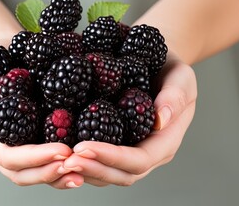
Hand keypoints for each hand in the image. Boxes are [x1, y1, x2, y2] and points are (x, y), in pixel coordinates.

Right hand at [0, 46, 83, 188]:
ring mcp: (20, 146)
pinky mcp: (36, 139)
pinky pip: (49, 160)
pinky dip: (66, 165)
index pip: (8, 156)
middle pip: (24, 173)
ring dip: (61, 176)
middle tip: (78, 164)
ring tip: (85, 172)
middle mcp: (1, 147)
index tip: (62, 150)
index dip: (34, 158)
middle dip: (51, 171)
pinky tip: (86, 163)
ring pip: (37, 173)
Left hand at [61, 52, 197, 185]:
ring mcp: (128, 152)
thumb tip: (160, 119)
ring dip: (82, 171)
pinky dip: (78, 162)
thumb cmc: (169, 68)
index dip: (111, 157)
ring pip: (105, 174)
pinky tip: (57, 154)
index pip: (138, 160)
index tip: (84, 146)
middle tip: (65, 160)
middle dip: (92, 169)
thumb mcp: (181, 76)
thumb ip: (175, 96)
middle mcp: (147, 153)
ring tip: (58, 161)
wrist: (156, 63)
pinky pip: (95, 162)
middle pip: (120, 174)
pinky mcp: (111, 145)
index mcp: (165, 141)